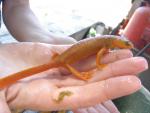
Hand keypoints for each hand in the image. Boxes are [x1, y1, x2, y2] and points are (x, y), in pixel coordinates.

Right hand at [0, 42, 147, 112]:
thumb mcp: (2, 105)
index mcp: (47, 97)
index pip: (85, 96)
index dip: (109, 89)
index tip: (132, 83)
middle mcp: (57, 82)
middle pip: (92, 77)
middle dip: (116, 71)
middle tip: (140, 65)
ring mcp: (55, 65)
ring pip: (86, 62)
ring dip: (107, 58)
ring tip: (128, 54)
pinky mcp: (51, 52)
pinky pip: (74, 48)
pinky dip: (90, 45)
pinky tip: (106, 43)